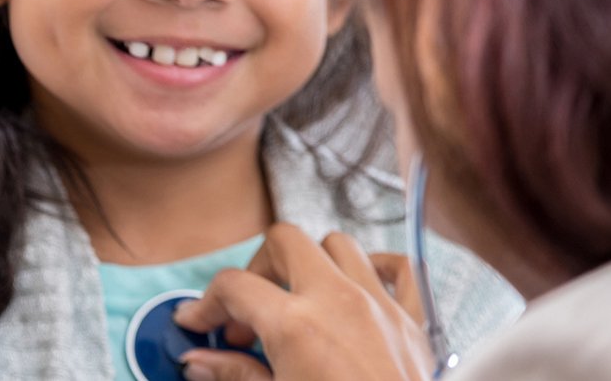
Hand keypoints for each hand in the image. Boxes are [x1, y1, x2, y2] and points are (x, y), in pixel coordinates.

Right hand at [171, 223, 432, 380]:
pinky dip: (376, 267)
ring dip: (310, 263)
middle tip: (248, 310)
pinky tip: (358, 286)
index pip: (233, 286)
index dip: (205, 303)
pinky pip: (398, 269)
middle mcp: (337, 301)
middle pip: (284, 242)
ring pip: (336, 245)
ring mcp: (379, 305)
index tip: (199, 323)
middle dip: (258, 268)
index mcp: (295, 325)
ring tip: (296, 300)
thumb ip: (236, 374)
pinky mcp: (412, 321)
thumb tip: (199, 361)